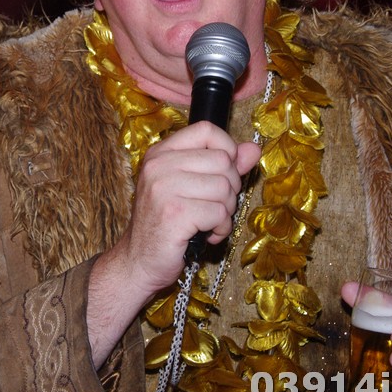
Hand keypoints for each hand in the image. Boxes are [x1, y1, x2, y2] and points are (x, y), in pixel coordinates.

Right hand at [122, 121, 260, 296]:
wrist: (138, 261)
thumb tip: (253, 149)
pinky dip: (221, 229)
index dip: (227, 149)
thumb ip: (222, 165)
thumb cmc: (166, 223)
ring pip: (224, 189)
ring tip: (208, 222)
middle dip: (229, 188)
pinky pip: (220, 214)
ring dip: (226, 212)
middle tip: (214, 206)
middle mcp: (158, 165)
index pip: (206, 130)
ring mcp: (163, 188)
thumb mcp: (191, 187)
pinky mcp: (174, 214)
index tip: (223, 173)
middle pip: (222, 161)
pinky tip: (206, 235)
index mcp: (160, 153)